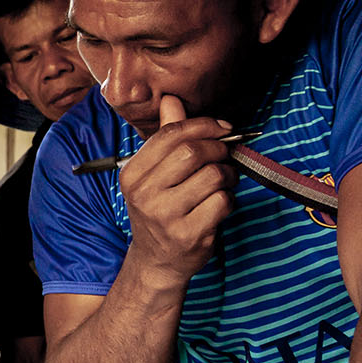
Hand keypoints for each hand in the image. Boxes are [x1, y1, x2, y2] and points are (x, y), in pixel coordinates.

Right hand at [121, 95, 237, 287]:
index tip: (223, 129)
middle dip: (218, 149)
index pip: (170, 134)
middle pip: (193, 152)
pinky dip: (229, 199)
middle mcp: (144, 194)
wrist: (156, 262)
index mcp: (132, 174)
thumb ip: (165, 137)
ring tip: (222, 183)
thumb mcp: (153, 174)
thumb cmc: (159, 210)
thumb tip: (171, 100)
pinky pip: (223, 201)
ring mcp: (165, 216)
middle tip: (225, 156)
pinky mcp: (189, 234)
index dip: (203, 125)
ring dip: (227, 176)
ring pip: (212, 176)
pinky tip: (219, 205)